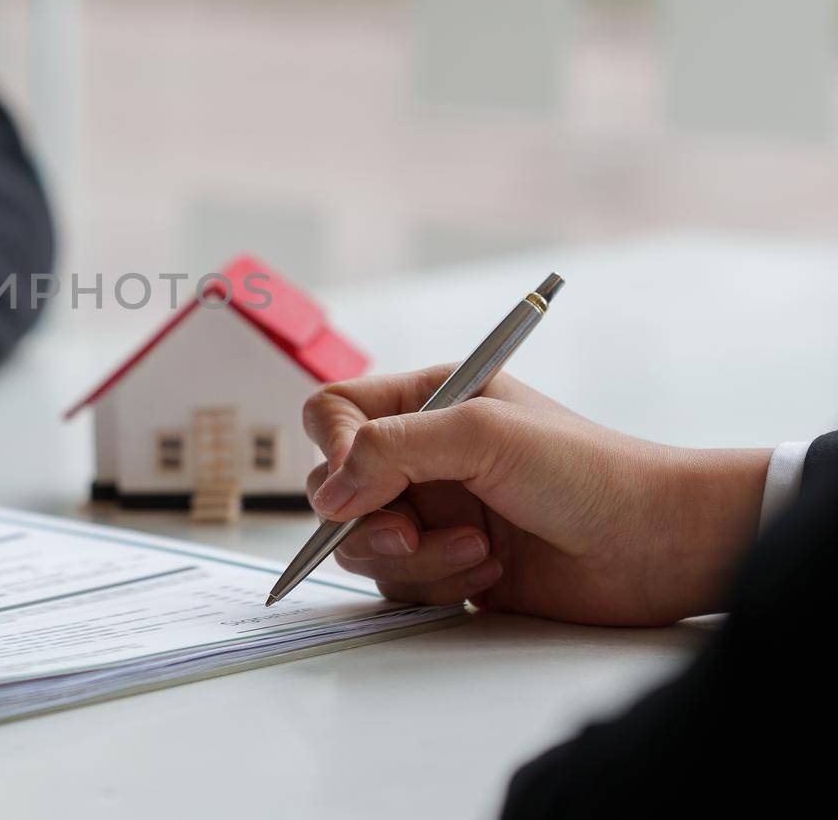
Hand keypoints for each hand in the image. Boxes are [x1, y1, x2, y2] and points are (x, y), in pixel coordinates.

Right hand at [301, 366, 769, 625]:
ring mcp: (434, 513)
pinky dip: (438, 584)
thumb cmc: (588, 471)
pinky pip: (400, 585)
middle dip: (369, 520)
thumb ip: (391, 450)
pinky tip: (491, 572)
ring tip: (477, 550)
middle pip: (336, 489)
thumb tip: (330, 492)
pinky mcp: (448, 565)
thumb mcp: (482, 434)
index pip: (333, 413)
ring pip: (364, 545)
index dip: (332, 448)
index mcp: (427, 401)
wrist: (657, 545)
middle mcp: (422, 456)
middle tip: (411, 532)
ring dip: (415, 558)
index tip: (355, 484)